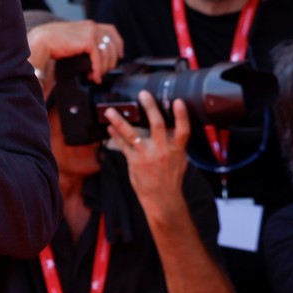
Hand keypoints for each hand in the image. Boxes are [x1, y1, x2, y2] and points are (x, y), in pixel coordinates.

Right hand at [27, 19, 122, 83]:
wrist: (41, 41)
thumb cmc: (51, 42)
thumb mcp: (72, 40)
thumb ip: (83, 44)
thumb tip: (92, 59)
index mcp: (89, 25)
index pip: (111, 32)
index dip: (118, 45)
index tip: (118, 56)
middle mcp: (92, 27)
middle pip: (113, 45)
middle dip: (111, 62)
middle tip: (103, 73)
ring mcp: (91, 32)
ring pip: (107, 54)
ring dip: (103, 69)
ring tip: (95, 77)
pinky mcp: (88, 40)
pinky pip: (99, 58)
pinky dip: (98, 70)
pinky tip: (93, 77)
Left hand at [105, 91, 190, 218]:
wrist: (162, 199)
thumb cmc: (170, 178)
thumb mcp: (179, 160)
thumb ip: (174, 143)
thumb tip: (171, 127)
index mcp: (177, 150)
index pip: (183, 130)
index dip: (181, 116)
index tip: (178, 101)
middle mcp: (162, 151)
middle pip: (157, 126)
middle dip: (150, 108)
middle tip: (143, 94)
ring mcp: (147, 156)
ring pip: (132, 135)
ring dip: (120, 121)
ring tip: (109, 111)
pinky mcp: (134, 162)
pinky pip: (123, 145)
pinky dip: (115, 135)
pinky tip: (110, 127)